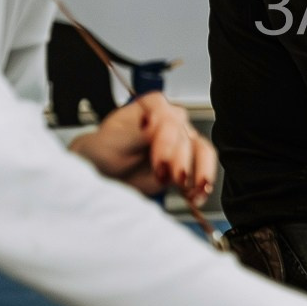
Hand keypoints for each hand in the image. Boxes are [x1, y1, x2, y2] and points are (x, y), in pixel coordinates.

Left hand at [70, 92, 215, 205]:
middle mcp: (171, 122)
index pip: (168, 115)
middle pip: (186, 135)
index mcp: (151, 107)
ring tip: (189, 190)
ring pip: (202, 151)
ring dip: (199, 173)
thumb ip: (136, 133)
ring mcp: (181, 142)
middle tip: (163, 174)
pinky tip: (193, 198)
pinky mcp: (186, 164)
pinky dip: (200, 187)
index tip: (156, 153)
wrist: (105, 173)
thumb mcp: (112, 141)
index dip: (166, 134)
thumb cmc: (103, 151)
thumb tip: (155, 126)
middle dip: (178, 158)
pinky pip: (203, 171)